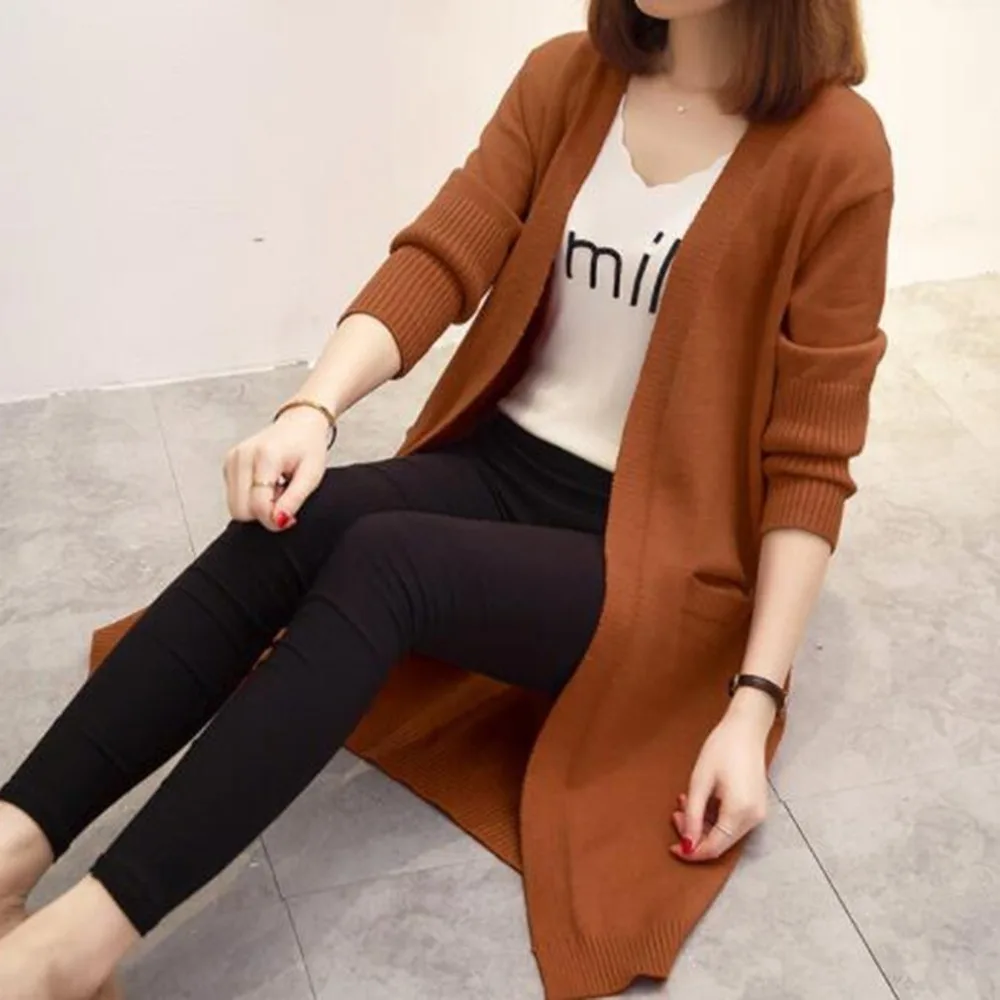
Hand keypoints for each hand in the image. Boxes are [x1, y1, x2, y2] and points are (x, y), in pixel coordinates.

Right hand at [223, 406, 329, 530]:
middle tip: (283, 497)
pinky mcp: (228, 464)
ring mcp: (231, 459)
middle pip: (240, 510)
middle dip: (263, 513)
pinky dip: (250, 497)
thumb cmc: (308, 447)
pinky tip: (267, 485)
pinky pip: (234, 497)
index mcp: (265, 457)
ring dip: (257, 506)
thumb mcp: (311, 476)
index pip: (258, 505)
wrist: (300, 423)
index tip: (290, 516)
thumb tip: (278, 521)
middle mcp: (242, 456)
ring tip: (276, 489)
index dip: (274, 519)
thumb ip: (293, 500)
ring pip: (235, 507)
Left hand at [670, 705, 770, 862]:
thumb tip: (687, 845)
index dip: (692, 852)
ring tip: (686, 802)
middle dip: (694, 833)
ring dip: (702, 823)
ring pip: (724, 833)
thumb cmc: (722, 748)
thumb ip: (693, 816)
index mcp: (740, 813)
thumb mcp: (700, 782)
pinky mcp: (755, 806)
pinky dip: (713, 816)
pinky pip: (731, 822)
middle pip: (719, 843)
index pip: (714, 848)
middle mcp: (753, 819)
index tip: (672, 847)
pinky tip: (700, 800)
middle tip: (677, 813)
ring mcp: (757, 813)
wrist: (745, 729)